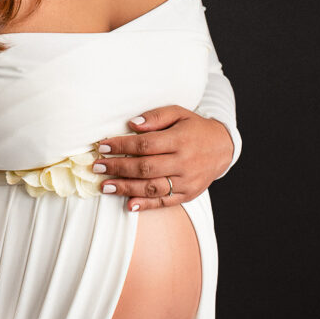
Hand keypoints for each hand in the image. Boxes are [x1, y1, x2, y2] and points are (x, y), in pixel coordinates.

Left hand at [93, 106, 234, 210]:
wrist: (222, 147)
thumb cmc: (194, 127)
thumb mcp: (178, 113)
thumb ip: (156, 116)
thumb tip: (132, 125)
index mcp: (180, 140)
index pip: (145, 145)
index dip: (122, 146)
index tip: (102, 147)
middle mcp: (184, 162)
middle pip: (145, 168)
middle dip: (118, 168)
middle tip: (97, 167)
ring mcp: (186, 181)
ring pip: (152, 188)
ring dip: (126, 188)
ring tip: (105, 186)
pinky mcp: (188, 194)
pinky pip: (165, 201)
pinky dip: (146, 205)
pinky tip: (129, 204)